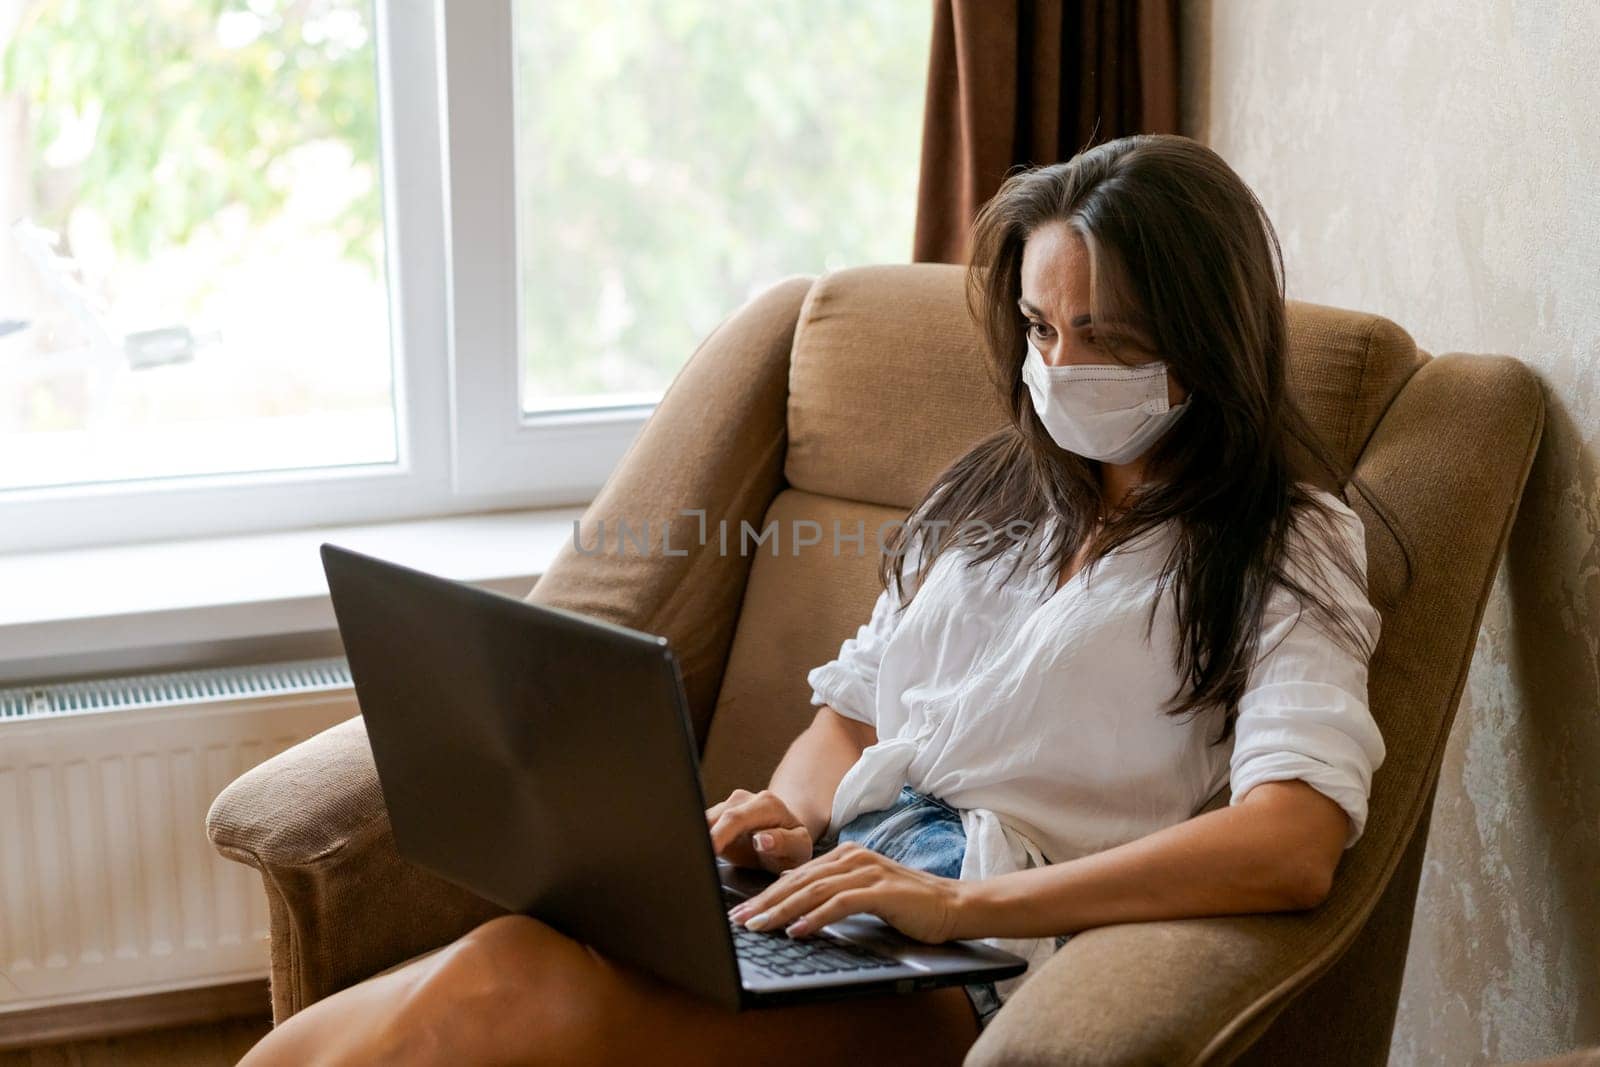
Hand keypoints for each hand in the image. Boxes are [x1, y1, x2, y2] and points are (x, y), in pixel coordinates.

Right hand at [705, 788, 814, 873]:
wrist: (786, 833)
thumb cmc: (793, 843)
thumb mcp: (798, 848)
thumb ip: (783, 842)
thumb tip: (762, 840)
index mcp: (766, 805)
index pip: (735, 818)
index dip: (718, 834)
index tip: (708, 851)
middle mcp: (744, 799)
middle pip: (714, 818)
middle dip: (701, 839)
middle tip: (695, 862)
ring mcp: (727, 805)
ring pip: (703, 821)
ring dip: (697, 840)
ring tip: (696, 862)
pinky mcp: (716, 815)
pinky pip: (700, 826)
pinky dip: (697, 841)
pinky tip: (697, 856)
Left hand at [726, 841, 967, 943]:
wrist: (952, 905)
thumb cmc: (907, 904)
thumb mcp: (863, 892)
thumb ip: (832, 891)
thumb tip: (793, 900)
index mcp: (845, 855)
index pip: (797, 875)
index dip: (766, 893)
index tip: (741, 911)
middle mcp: (852, 858)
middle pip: (799, 880)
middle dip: (764, 901)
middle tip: (738, 920)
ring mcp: (867, 872)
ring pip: (813, 890)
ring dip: (782, 910)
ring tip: (758, 925)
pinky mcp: (880, 890)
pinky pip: (839, 904)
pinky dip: (815, 918)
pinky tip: (797, 930)